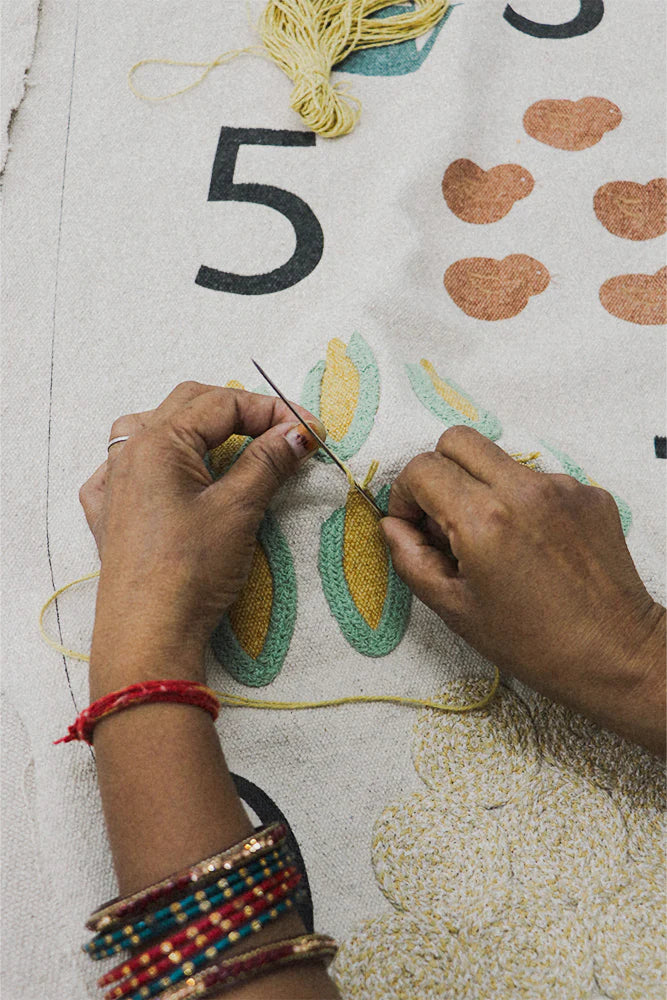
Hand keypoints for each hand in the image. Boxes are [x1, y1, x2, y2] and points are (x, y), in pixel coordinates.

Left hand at [80, 382, 322, 683]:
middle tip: (281, 435)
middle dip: (239, 413)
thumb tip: (299, 431)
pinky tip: (173, 477)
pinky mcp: (109, 515)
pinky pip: (128, 468)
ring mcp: (114, 483)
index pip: (223, 403)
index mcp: (158, 441)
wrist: (148, 634)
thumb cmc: (191, 570)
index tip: (311, 432)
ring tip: (227, 446)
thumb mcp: (238, 509)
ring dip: (194, 428)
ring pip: (153, 429)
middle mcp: (130, 452)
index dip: (272, 411)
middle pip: (189, 406)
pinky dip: (158, 461)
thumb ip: (268, 461)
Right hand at [381, 426, 665, 753]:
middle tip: (443, 517)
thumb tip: (393, 526)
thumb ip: (412, 559)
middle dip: (438, 472)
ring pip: (499, 459)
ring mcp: (562, 487)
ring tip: (493, 540)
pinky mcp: (588, 493)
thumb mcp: (456, 609)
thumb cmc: (536, 644)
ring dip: (482, 487)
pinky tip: (531, 545)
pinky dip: (522, 502)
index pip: (423, 468)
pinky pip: (537, 479)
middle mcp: (524, 491)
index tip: (414, 525)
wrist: (615, 653)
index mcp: (484, 520)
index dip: (406, 496)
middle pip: (458, 439)